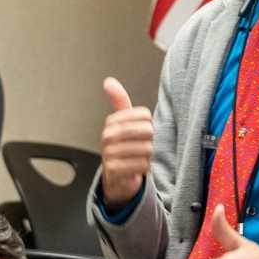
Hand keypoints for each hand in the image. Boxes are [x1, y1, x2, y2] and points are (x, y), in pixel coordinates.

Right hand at [98, 77, 152, 207]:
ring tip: (139, 157)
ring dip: (148, 155)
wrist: (115, 177)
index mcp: (111, 122)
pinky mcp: (114, 170)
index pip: (144, 115)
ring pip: (146, 149)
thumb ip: (119, 101)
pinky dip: (144, 168)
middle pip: (147, 131)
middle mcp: (108, 136)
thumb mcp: (121, 123)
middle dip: (150, 140)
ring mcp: (109, 153)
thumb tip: (109, 81)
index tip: (142, 130)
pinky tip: (137, 167)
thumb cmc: (122, 148)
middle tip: (143, 146)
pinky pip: (142, 165)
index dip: (149, 124)